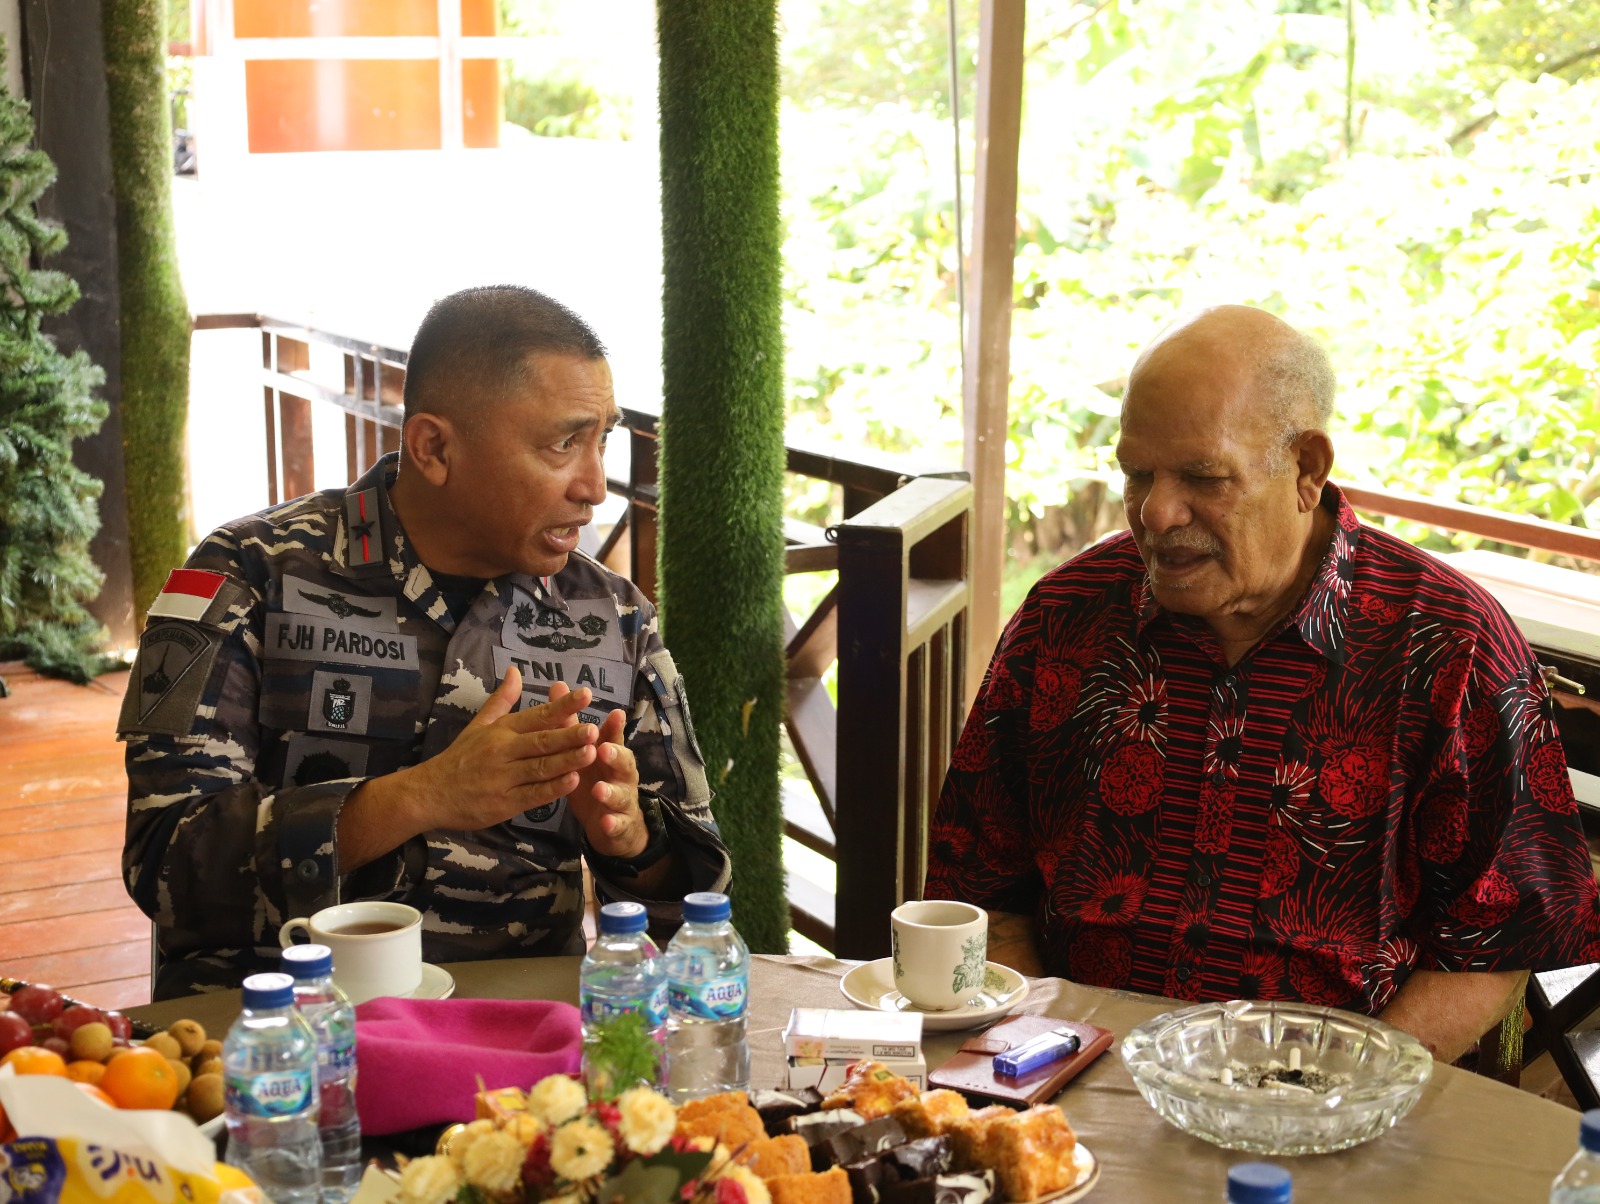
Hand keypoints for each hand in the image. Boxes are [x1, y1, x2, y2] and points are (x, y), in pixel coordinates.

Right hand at [404, 666, 603, 832]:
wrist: (429, 793)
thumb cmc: (460, 758)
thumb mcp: (479, 725)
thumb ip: (502, 699)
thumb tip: (515, 670)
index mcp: (501, 730)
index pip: (536, 715)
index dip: (562, 705)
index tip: (586, 695)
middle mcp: (503, 751)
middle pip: (541, 741)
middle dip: (569, 735)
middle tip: (593, 729)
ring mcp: (503, 779)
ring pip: (540, 768)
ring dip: (567, 761)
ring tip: (592, 753)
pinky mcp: (504, 803)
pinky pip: (533, 795)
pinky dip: (553, 789)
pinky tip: (572, 782)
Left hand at [549, 680, 646, 858]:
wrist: (613, 823)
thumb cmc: (594, 779)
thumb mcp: (583, 752)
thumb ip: (571, 723)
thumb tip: (558, 686)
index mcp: (611, 754)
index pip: (614, 737)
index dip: (615, 727)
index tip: (614, 713)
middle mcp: (621, 774)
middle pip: (624, 761)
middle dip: (615, 755)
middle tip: (603, 749)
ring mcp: (622, 799)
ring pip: (621, 793)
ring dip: (611, 791)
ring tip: (599, 789)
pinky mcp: (619, 824)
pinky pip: (617, 824)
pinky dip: (612, 822)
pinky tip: (605, 822)